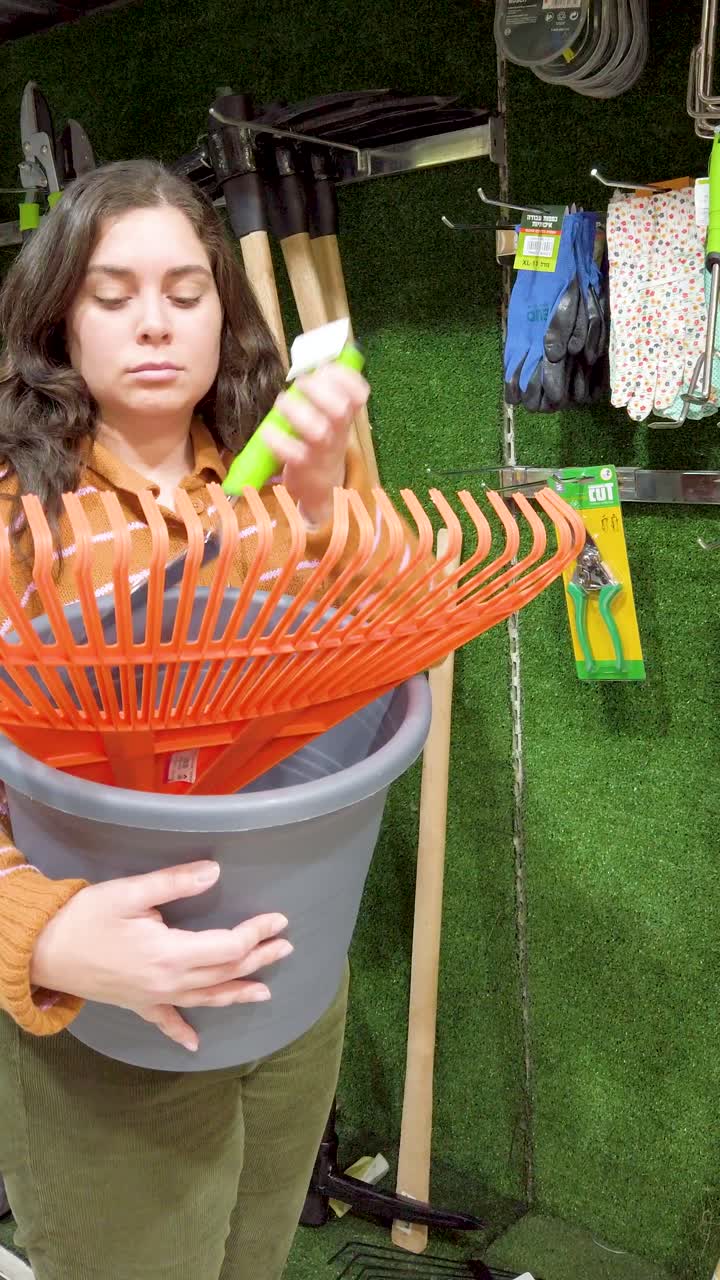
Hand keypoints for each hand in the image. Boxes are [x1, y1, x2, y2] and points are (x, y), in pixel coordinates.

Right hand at [30, 861, 291, 1052]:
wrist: (42, 951)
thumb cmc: (86, 918)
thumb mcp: (130, 892)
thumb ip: (175, 883)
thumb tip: (215, 872)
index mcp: (171, 954)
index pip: (229, 946)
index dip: (257, 933)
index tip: (278, 920)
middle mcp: (169, 982)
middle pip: (225, 973)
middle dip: (259, 959)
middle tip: (286, 948)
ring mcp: (153, 997)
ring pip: (206, 999)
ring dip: (237, 994)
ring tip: (264, 992)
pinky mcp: (136, 1004)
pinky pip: (165, 1022)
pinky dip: (181, 1032)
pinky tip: (195, 1045)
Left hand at [263, 362, 369, 526]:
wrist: (320, 486)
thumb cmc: (320, 442)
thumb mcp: (330, 418)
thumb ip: (325, 391)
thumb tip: (316, 359)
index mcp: (346, 416)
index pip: (359, 394)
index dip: (346, 377)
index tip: (327, 367)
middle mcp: (338, 433)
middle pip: (340, 409)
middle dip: (320, 390)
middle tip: (300, 383)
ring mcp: (322, 451)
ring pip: (318, 431)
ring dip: (298, 412)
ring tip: (282, 402)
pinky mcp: (303, 467)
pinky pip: (293, 453)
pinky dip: (278, 440)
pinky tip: (268, 431)